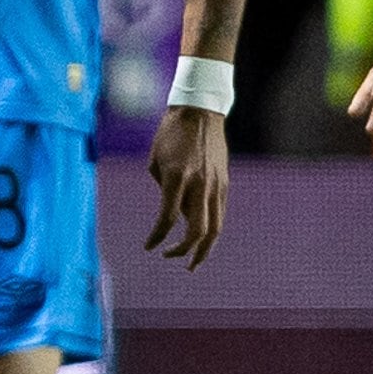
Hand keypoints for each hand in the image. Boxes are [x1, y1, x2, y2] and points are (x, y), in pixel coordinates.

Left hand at [145, 105, 228, 269]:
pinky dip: (210, 229)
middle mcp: (198, 184)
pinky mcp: (224, 183)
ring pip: (215, 228)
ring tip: (193, 262)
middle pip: (197, 231)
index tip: (149, 247)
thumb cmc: (170, 134)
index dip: (157, 237)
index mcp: (177, 177)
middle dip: (184, 251)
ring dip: (204, 249)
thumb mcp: (156, 162)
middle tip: (171, 258)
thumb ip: (164, 191)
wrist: (200, 111)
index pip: (166, 219)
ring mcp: (215, 185)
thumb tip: (174, 214)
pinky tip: (201, 237)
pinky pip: (219, 214)